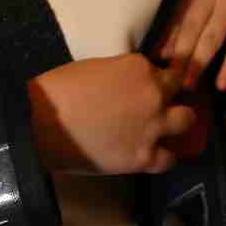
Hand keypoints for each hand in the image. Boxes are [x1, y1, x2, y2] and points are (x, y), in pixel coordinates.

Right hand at [27, 54, 197, 174]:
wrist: (39, 125)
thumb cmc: (57, 91)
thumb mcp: (95, 68)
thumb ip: (120, 75)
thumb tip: (127, 87)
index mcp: (138, 67)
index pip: (162, 70)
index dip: (155, 80)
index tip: (146, 87)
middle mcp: (154, 94)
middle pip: (179, 90)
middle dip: (170, 96)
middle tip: (156, 105)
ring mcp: (153, 126)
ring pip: (186, 121)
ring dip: (176, 123)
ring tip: (164, 129)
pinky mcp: (144, 157)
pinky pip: (169, 158)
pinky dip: (163, 157)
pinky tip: (154, 155)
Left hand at [155, 0, 225, 91]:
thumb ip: (187, 16)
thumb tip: (162, 50)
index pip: (178, 14)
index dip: (167, 39)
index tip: (156, 60)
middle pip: (192, 26)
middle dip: (180, 54)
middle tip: (170, 78)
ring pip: (212, 37)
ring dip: (200, 62)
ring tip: (189, 84)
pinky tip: (222, 84)